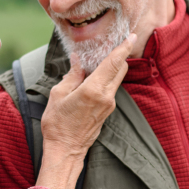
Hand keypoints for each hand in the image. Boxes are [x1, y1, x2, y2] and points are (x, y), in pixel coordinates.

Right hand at [36, 34, 135, 188]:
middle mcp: (106, 97)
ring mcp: (109, 105)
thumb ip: (72, 75)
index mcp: (94, 90)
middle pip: (120, 69)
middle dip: (120, 55)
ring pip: (116, 80)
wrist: (66, 151)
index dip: (123, 48)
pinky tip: (95, 77)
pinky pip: (110, 89)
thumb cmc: (58, 124)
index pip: (113, 63)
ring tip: (99, 59)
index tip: (131, 36)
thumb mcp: (59, 95)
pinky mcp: (107, 112)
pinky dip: (106, 79)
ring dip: (112, 68)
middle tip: (114, 43)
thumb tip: (78, 59)